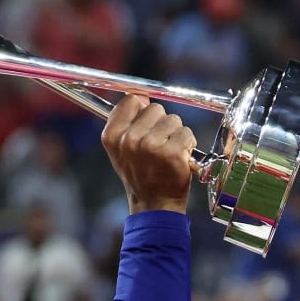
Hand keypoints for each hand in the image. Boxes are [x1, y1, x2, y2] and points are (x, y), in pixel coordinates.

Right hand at [100, 95, 194, 214]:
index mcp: (112, 136)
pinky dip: (187, 145)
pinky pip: (186, 133)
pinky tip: (178, 159)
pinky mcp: (172, 153)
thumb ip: (126, 122)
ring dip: (175, 135)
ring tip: (167, 153)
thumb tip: (141, 97)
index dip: (142, 109)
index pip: (131, 100)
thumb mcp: (121, 149)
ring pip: (173, 120)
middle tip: (157, 145)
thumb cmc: (140, 174)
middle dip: (161, 123)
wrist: (154, 203)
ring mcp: (150, 146)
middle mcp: (128, 140)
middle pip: (155, 108)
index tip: (145, 123)